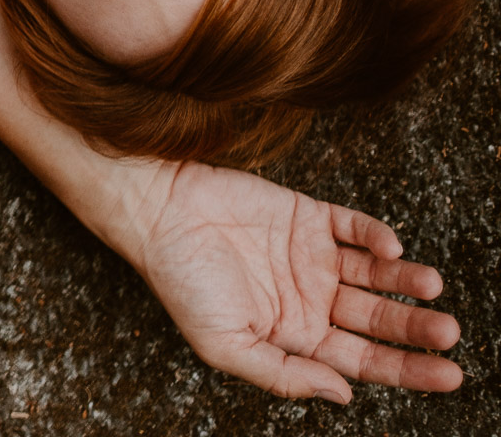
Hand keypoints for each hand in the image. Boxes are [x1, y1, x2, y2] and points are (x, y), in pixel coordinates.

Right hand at [132, 161, 461, 400]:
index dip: (407, 369)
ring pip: (375, 273)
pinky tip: (390, 246)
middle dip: (416, 328)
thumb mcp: (224, 345)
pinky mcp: (306, 215)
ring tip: (431, 285)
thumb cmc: (180, 282)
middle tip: (449, 331)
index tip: (449, 375)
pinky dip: (376, 235)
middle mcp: (309, 299)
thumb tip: (343, 395)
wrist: (157, 212)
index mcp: (293, 336)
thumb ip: (282, 375)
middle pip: (377, 319)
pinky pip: (353, 226)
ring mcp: (310, 256)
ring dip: (406, 280)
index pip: (362, 360)